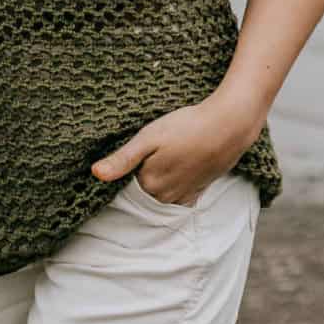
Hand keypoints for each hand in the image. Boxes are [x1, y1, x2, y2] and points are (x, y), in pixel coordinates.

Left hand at [90, 92, 267, 206]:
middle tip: (149, 154)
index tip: (131, 155)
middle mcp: (165, 197)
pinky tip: (176, 170)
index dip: (124, 170)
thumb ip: (123, 158)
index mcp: (149, 184)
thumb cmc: (186, 127)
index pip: (125, 185)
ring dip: (157, 183)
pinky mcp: (198, 192)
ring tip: (163, 160)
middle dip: (140, 178)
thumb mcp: (149, 137)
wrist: (228, 126)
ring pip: (160, 196)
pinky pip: (178, 197)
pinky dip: (173, 188)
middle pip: (143, 192)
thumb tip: (95, 174)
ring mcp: (183, 197)